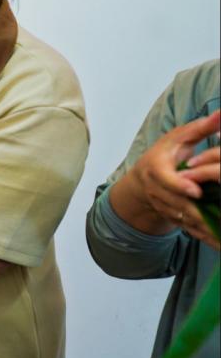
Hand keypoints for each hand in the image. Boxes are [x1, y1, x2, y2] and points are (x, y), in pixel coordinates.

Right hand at [127, 110, 219, 247]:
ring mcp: (162, 206)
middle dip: (197, 212)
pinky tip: (218, 242)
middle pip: (177, 203)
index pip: (166, 179)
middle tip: (217, 218)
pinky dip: (204, 237)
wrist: (143, 179)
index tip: (196, 191)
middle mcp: (156, 190)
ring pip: (183, 219)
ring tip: (220, 234)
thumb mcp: (179, 138)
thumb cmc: (164, 154)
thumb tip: (220, 115)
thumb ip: (201, 128)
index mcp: (156, 168)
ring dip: (203, 228)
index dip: (180, 186)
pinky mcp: (171, 217)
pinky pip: (188, 229)